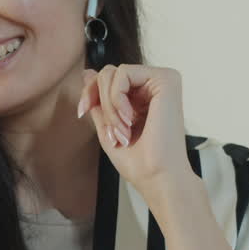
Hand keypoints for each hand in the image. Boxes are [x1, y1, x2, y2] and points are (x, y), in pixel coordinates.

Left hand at [76, 64, 194, 201]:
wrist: (157, 177)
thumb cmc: (138, 161)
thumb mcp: (108, 126)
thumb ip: (99, 99)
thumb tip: (87, 73)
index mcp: (143, 95)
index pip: (107, 78)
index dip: (89, 92)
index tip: (82, 112)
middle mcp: (154, 85)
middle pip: (107, 72)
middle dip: (99, 101)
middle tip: (113, 132)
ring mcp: (162, 80)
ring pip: (113, 72)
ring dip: (109, 106)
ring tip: (123, 130)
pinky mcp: (166, 79)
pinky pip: (123, 73)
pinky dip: (117, 99)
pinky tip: (129, 119)